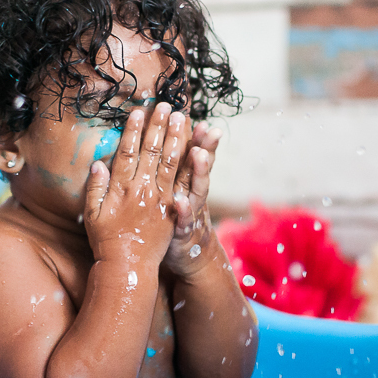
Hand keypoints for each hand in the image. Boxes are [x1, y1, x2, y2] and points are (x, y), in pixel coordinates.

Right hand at [83, 103, 187, 262]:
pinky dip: (189, 164)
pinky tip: (195, 149)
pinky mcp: (172, 208)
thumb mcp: (92, 214)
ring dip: (176, 137)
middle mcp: (141, 189)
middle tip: (165, 105)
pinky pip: (182, 182)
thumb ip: (94, 188)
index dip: (133, 130)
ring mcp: (159, 198)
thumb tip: (97, 163)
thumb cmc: (106, 240)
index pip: (126, 152)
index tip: (138, 112)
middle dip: (158, 126)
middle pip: (151, 151)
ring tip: (181, 118)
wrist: (127, 266)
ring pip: (170, 162)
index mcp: (120, 188)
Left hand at [163, 120, 221, 276]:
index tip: (203, 121)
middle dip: (204, 146)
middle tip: (209, 129)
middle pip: (200, 167)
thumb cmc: (178, 218)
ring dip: (199, 172)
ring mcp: (191, 212)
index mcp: (187, 182)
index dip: (200, 139)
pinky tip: (181, 201)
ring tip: (199, 154)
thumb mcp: (180, 192)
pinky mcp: (182, 231)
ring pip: (197, 189)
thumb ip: (175, 168)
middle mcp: (193, 193)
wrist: (189, 256)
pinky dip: (183, 210)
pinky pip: (182, 220)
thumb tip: (168, 138)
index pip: (194, 155)